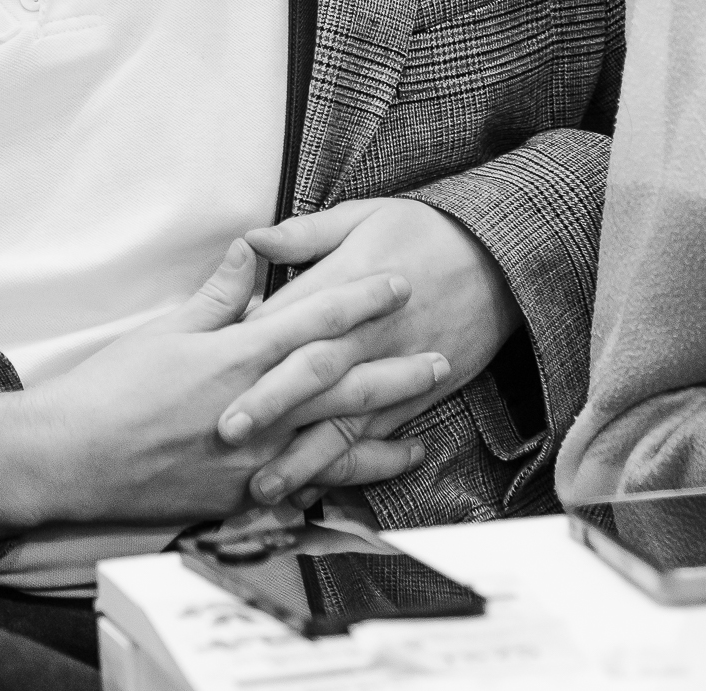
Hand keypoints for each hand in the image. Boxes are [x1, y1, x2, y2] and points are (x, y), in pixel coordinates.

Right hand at [0, 240, 444, 543]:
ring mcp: (250, 458)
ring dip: (381, 433)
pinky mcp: (238, 496)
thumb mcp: (167, 328)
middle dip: (394, 369)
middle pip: (338, 384)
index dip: (360, 300)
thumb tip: (254, 248)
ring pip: (330, 443)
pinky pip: (301, 487)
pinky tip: (365, 477)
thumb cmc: (111, 388)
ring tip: (422, 427)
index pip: (313, 321)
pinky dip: (338, 481)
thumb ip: (220, 293)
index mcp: (236, 358)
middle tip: (440, 355)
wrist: (71, 459)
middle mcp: (254, 408)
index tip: (400, 283)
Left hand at [230, 200, 524, 500]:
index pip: (289, 315)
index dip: (248, 341)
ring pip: (342, 416)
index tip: (205, 364)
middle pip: (312, 370)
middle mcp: (367, 332)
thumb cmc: (424, 230)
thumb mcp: (363, 216)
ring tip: (263, 484)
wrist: (500, 257)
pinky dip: (347, 465)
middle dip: (270, 402)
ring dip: (303, 453)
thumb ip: (305, 234)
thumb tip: (250, 239)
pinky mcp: (414, 395)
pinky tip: (315, 489)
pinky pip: (376, 436)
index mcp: (346, 282)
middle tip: (226, 432)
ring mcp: (392, 368)